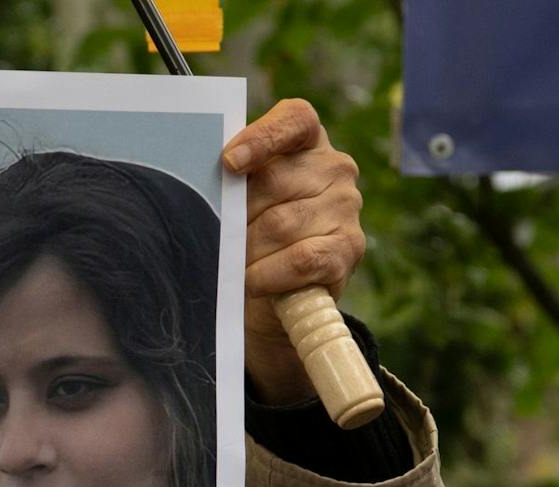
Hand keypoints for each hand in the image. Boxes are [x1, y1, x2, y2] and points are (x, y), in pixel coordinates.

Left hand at [222, 100, 364, 404]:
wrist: (272, 294)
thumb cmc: (251, 234)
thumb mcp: (241, 200)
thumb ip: (233, 183)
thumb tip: (210, 189)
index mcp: (307, 141)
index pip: (294, 121)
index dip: (261, 138)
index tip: (229, 163)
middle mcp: (335, 167)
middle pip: (274, 181)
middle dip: (238, 217)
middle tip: (219, 240)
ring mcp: (347, 207)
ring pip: (282, 224)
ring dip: (248, 251)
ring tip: (234, 265)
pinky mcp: (349, 248)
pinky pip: (302, 259)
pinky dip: (270, 274)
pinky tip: (252, 281)